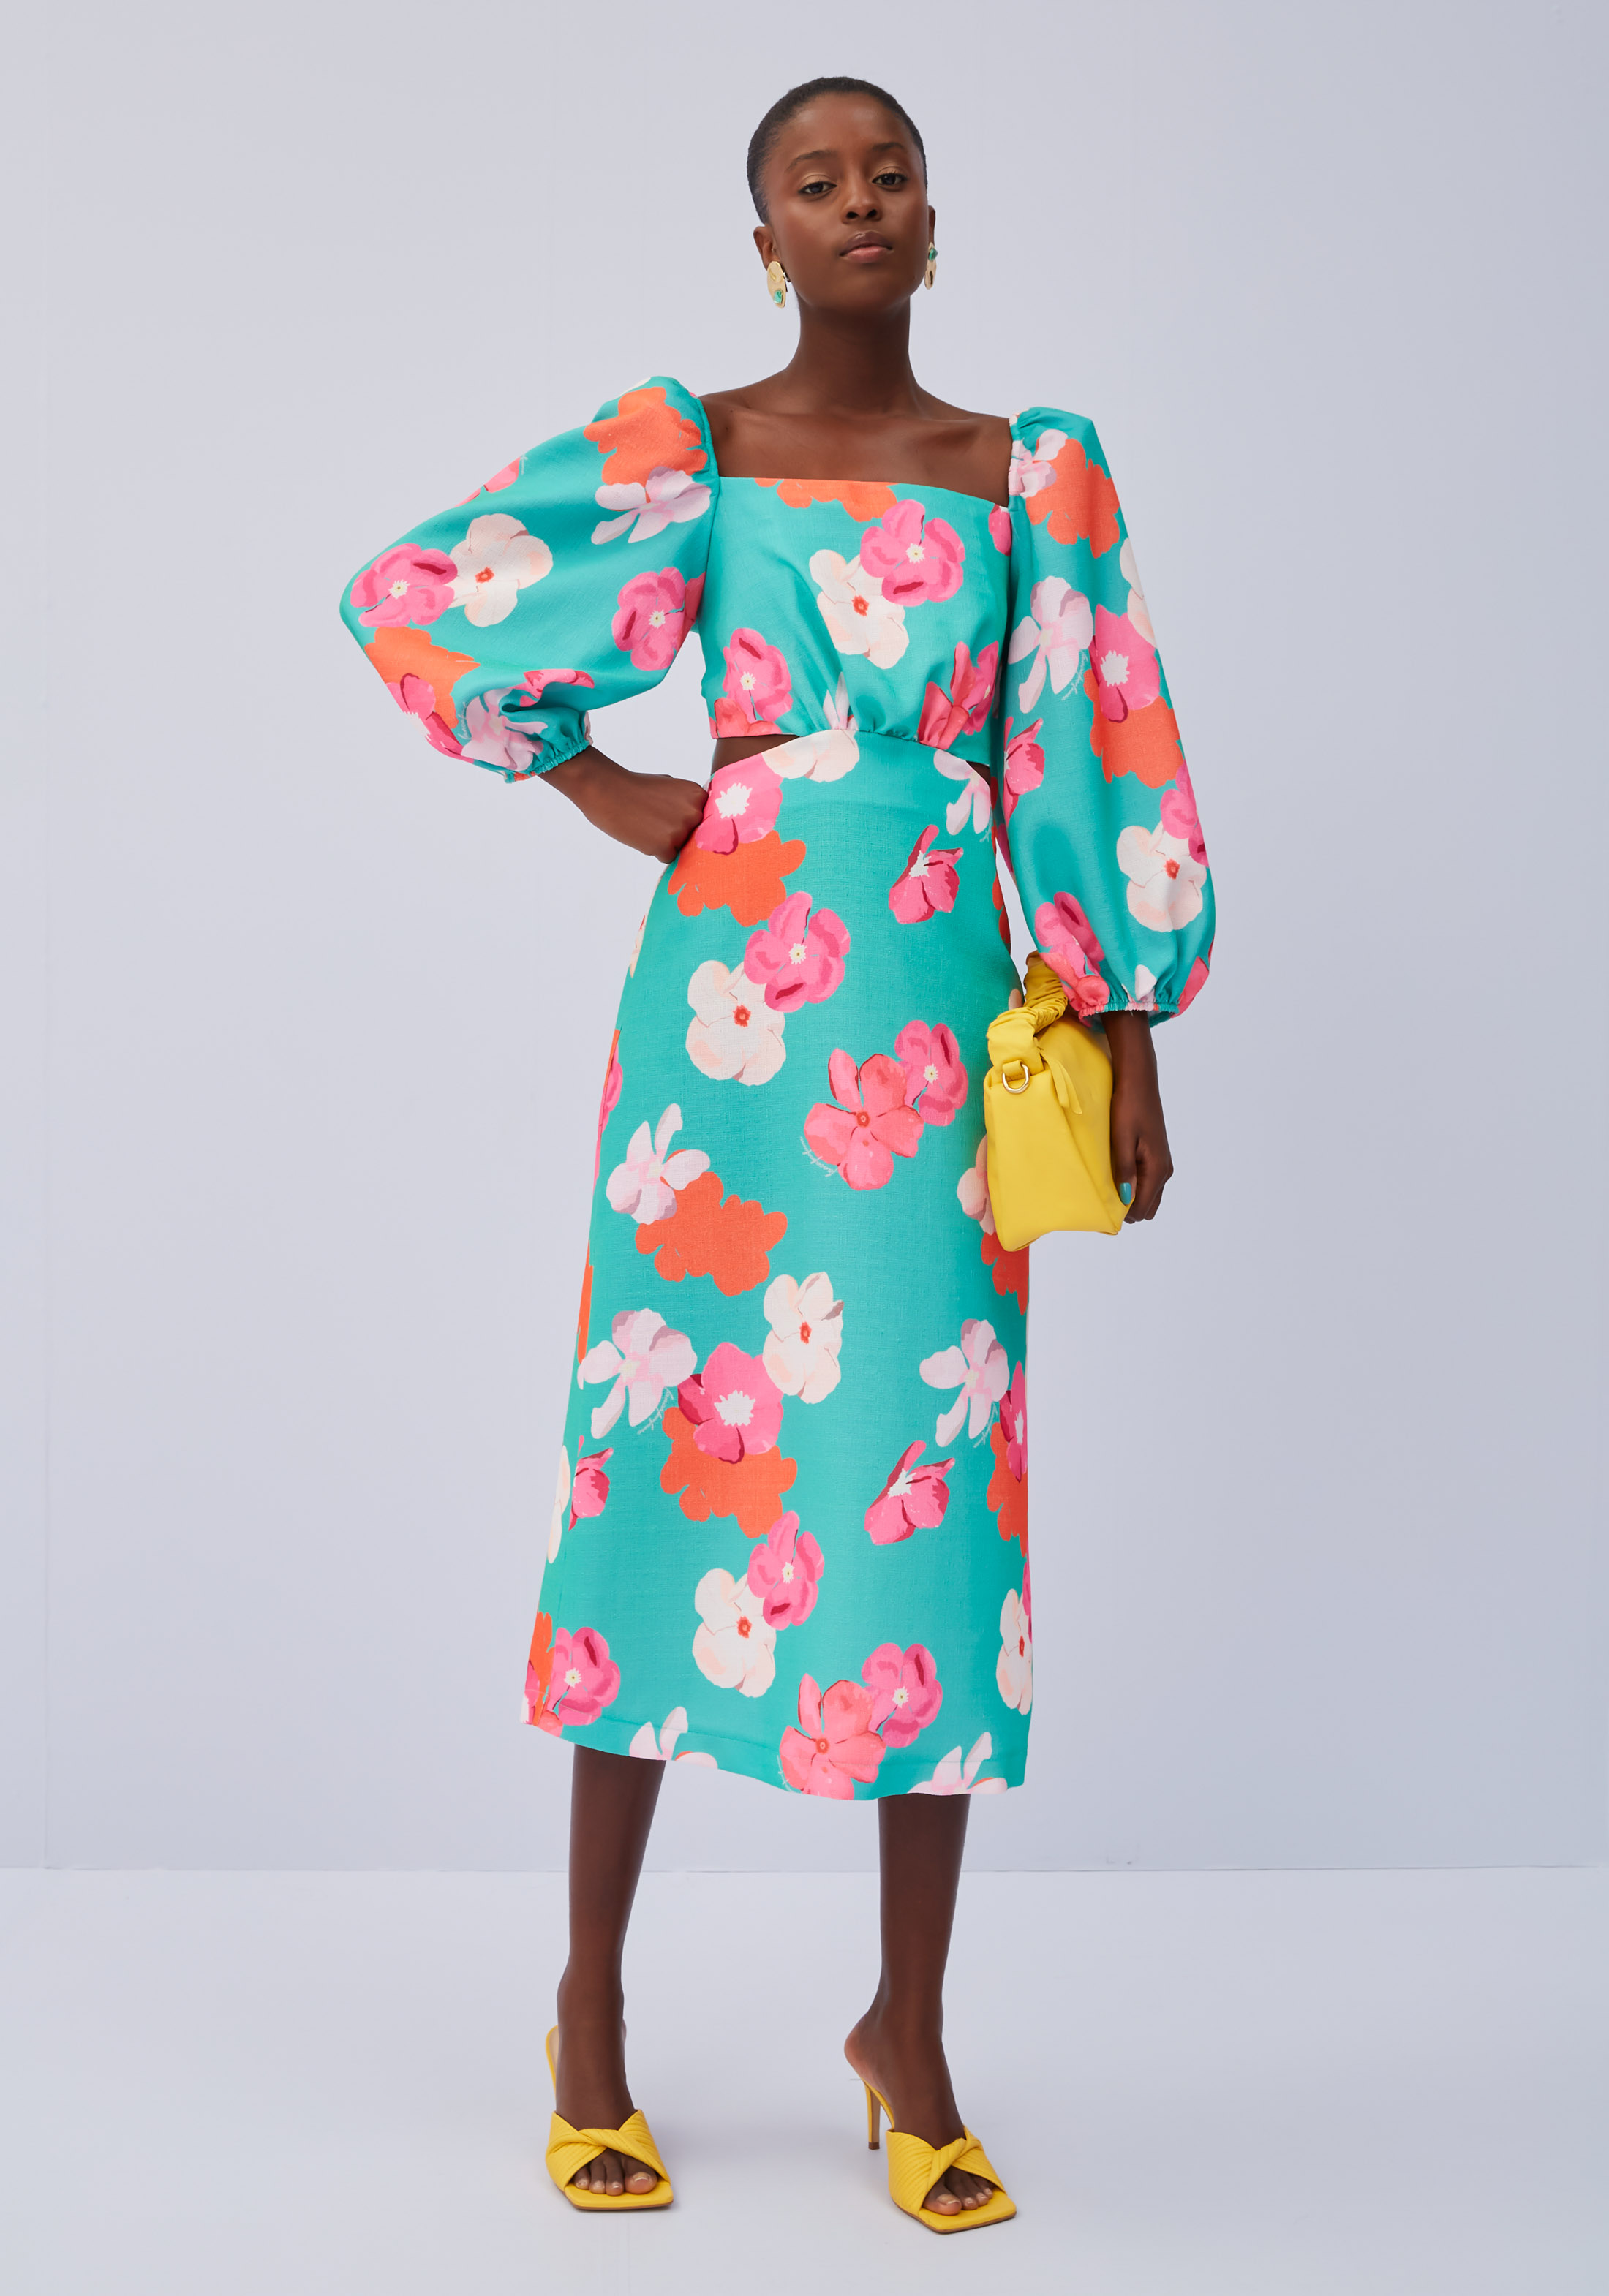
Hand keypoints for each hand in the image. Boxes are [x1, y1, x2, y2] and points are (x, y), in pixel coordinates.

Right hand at [544, 748, 707, 863]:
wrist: (607, 790)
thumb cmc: (636, 787)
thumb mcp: (671, 786)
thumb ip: (687, 803)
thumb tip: (698, 822)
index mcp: (698, 795)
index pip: (702, 820)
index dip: (682, 818)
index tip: (666, 810)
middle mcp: (694, 812)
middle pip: (693, 836)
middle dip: (676, 831)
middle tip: (653, 817)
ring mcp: (680, 830)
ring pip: (680, 847)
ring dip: (664, 841)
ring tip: (645, 823)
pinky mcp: (665, 846)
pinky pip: (667, 857)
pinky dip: (654, 851)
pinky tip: (641, 833)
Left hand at [1103, 1011, 1173, 1222]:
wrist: (1139, 1081)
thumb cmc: (1129, 1107)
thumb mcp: (1122, 1139)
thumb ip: (1125, 1171)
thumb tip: (1126, 1199)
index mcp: (1158, 1169)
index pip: (1142, 1207)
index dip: (1123, 1215)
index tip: (1101, 1211)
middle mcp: (1165, 1170)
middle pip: (1148, 1207)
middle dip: (1128, 1209)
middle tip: (1103, 1200)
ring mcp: (1163, 1163)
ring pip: (1149, 1195)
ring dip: (1131, 1197)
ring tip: (1108, 1187)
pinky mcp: (1157, 1155)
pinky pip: (1148, 1181)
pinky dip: (1135, 1184)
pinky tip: (1117, 1174)